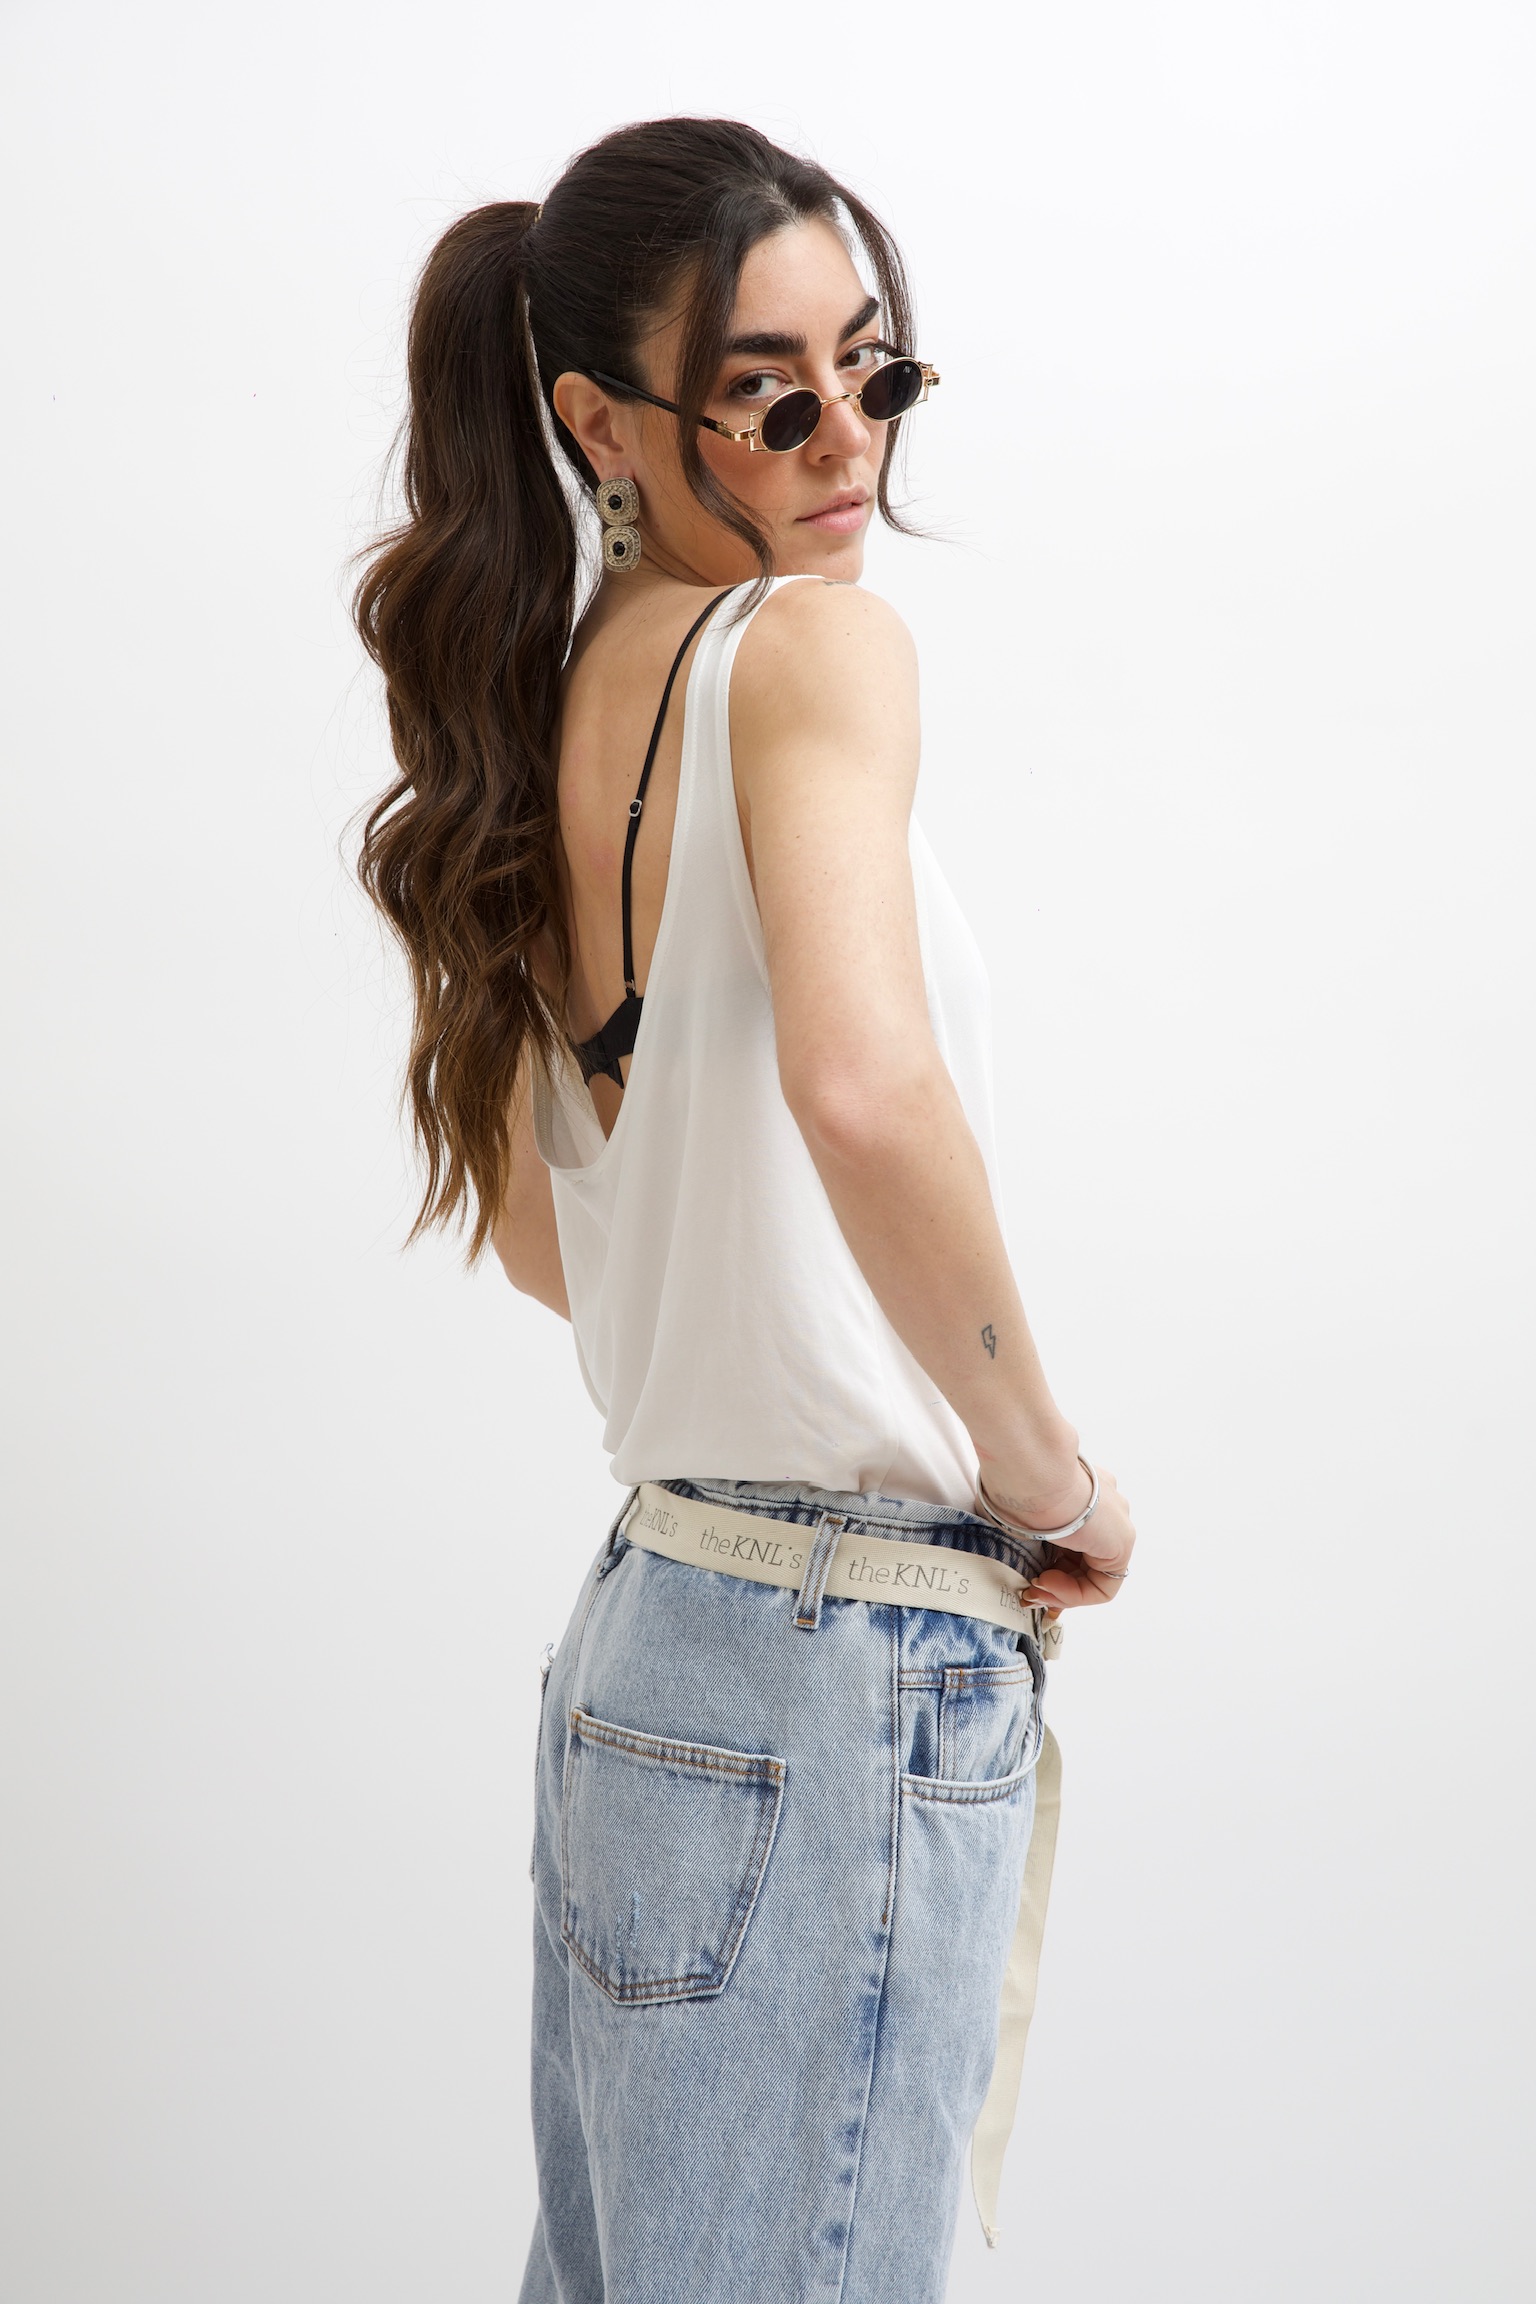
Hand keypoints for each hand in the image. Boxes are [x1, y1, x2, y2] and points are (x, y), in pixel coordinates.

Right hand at [1011, 1465, 1134, 1613]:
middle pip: (1083, 1559)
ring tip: (1034, 1588)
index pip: (1074, 1540)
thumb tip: (1010, 1558)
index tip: (1028, 1580)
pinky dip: (1074, 1595)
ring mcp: (1116, 1522)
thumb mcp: (1018, 1514)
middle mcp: (1103, 1503)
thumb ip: (1025, 1535)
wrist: (1032, 1472)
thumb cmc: (1015, 1483)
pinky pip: (1103, 1585)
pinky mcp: (1122, 1543)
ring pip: (1093, 1574)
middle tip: (1028, 1591)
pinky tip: (1047, 1584)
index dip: (1051, 1567)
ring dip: (1060, 1591)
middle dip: (1054, 1583)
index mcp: (1081, 1489)